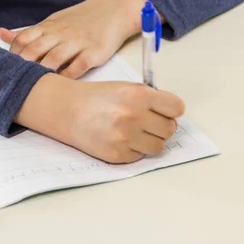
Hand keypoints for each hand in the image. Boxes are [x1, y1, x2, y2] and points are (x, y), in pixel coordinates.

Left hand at [0, 0, 147, 78]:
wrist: (113, 11)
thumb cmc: (78, 21)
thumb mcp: (51, 22)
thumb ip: (27, 32)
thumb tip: (0, 33)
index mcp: (48, 27)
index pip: (23, 40)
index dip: (13, 56)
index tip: (7, 71)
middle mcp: (61, 34)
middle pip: (35, 50)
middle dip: (23, 66)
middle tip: (15, 83)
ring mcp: (78, 42)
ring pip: (55, 58)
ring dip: (43, 72)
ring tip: (35, 86)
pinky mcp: (95, 52)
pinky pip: (79, 66)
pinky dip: (68, 76)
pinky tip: (61, 85)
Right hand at [15, 74, 184, 163]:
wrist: (66, 110)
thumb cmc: (96, 97)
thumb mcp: (125, 87)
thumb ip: (150, 98)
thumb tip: (171, 113)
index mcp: (139, 95)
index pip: (176, 108)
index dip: (171, 110)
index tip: (165, 111)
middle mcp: (134, 116)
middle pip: (169, 129)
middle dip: (160, 126)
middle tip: (146, 122)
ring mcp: (125, 137)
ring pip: (158, 146)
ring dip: (149, 141)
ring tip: (134, 132)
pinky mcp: (117, 154)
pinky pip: (140, 156)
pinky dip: (134, 149)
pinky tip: (120, 139)